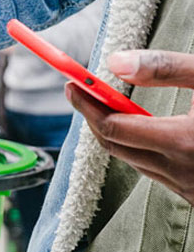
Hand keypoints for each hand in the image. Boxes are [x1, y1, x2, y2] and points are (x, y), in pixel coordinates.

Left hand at [66, 49, 193, 204]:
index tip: (70, 82)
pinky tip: (143, 128)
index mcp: (185, 143)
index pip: (110, 128)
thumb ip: (166, 67)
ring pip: (133, 162)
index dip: (85, 104)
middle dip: (92, 117)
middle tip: (81, 90)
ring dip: (115, 134)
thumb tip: (114, 61)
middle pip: (114, 147)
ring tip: (107, 103)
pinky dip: (139, 149)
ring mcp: (192, 189)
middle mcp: (184, 173)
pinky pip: (155, 173)